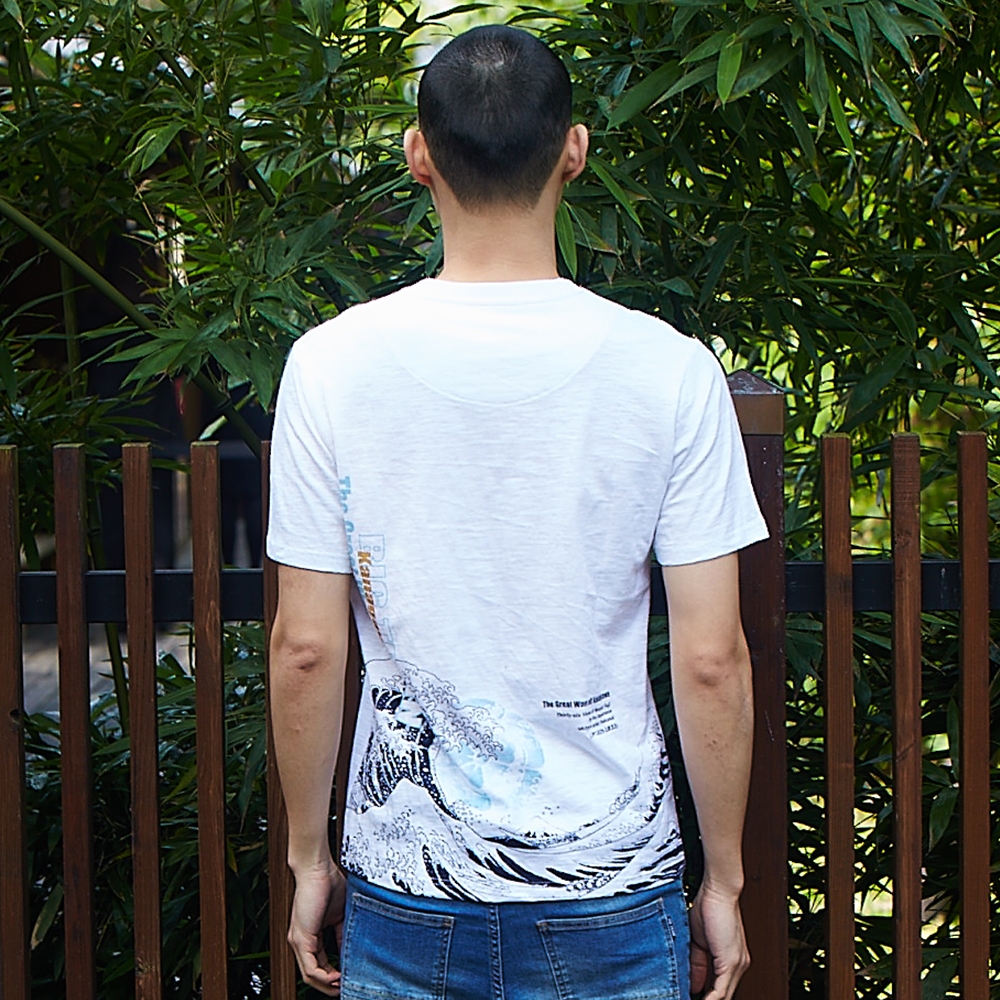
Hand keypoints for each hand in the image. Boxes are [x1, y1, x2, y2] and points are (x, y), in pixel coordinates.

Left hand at [287, 862, 346, 995]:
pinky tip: (337, 976)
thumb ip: (343, 933)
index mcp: (310, 936)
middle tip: (346, 987)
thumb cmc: (328, 884)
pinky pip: (309, 968)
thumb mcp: (340, 914)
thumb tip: (350, 950)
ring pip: (310, 976)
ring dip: (327, 985)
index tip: (349, 977)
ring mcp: (298, 941)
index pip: (320, 964)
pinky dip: (324, 977)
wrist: (317, 868)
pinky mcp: (300, 938)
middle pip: (313, 976)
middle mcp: (300, 942)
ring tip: (342, 985)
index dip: (334, 975)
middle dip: (330, 986)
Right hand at [688, 884, 749, 999]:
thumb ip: (697, 964)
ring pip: (724, 997)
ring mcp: (737, 965)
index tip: (690, 996)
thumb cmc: (710, 907)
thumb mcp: (698, 941)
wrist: (719, 890)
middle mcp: (739, 966)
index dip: (707, 997)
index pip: (720, 990)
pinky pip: (721, 992)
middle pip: (724, 997)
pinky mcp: (731, 962)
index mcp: (732, 961)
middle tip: (688, 999)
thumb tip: (694, 985)